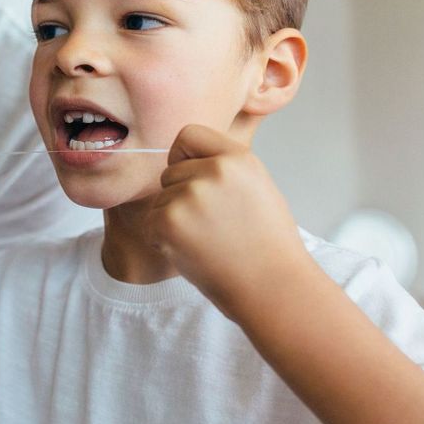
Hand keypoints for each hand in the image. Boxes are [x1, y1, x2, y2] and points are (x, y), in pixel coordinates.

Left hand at [150, 124, 309, 316]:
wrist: (273, 288)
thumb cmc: (267, 244)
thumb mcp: (257, 186)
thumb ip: (224, 167)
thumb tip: (185, 158)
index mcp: (238, 158)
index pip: (189, 134)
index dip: (185, 157)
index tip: (195, 178)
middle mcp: (214, 171)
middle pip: (170, 171)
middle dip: (181, 195)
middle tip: (213, 225)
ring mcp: (190, 196)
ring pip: (160, 199)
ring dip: (174, 220)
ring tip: (208, 241)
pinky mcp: (169, 222)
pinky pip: (150, 223)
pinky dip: (163, 240)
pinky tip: (194, 252)